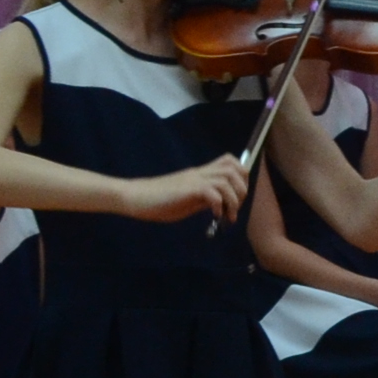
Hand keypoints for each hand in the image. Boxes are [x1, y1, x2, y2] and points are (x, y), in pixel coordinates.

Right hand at [124, 156, 249, 224]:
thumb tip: (222, 203)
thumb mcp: (187, 199)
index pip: (230, 162)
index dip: (242, 176)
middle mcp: (200, 173)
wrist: (134, 197)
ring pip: (227, 179)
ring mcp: (193, 180)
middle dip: (243, 189)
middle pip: (234, 168)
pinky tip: (214, 216)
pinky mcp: (187, 189)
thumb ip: (204, 198)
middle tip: (235, 208)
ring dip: (234, 200)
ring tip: (227, 215)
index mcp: (201, 174)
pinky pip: (212, 192)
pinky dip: (219, 205)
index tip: (238, 197)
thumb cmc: (157, 200)